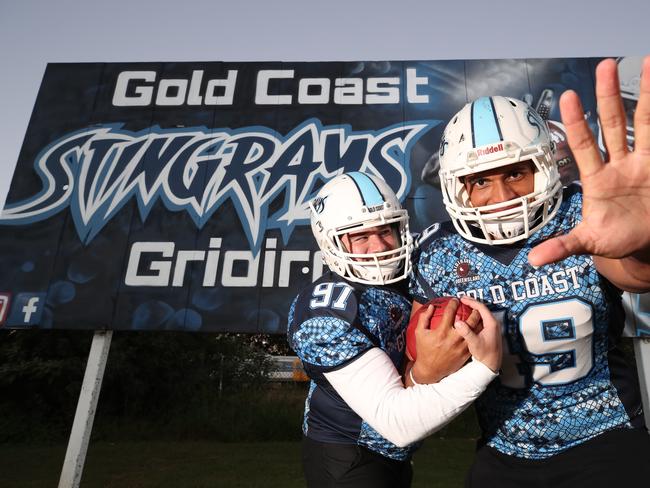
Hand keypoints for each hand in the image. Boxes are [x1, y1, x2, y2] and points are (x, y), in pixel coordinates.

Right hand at [410, 299, 472, 383]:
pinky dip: (476, 331)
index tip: (454, 300)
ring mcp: (461, 346)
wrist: (430, 370)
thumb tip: (432, 306)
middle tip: (470, 305)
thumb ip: (425, 318)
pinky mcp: (465, 353)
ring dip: (476, 320)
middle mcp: (453, 338)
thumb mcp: (420, 333)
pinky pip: (474, 339)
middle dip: (471, 309)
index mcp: (442, 332)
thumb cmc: (424, 351)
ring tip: (476, 313)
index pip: (450, 313)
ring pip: (473, 330)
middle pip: (467, 320)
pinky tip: (476, 327)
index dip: (453, 304)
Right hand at [453, 297, 501, 372]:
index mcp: (491, 323)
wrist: (491, 364)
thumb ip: (466, 333)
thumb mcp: (474, 343)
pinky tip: (467, 317)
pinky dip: (474, 315)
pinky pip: (481, 318)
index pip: (481, 307)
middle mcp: (493, 323)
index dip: (471, 302)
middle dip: (472, 303)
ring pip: (482, 313)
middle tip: (462, 300)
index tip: (462, 299)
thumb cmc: (485, 355)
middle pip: (482, 308)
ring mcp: (492, 327)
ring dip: (473, 308)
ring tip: (463, 306)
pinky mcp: (489, 331)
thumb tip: (458, 323)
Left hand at [529, 57, 649, 266]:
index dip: (575, 122)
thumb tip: (532, 261)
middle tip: (604, 65)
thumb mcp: (588, 242)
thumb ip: (564, 246)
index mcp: (597, 179)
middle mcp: (619, 164)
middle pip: (613, 123)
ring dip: (649, 95)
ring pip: (645, 123)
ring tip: (648, 63)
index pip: (583, 144)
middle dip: (608, 96)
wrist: (643, 244)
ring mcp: (644, 163)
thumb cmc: (613, 239)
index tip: (567, 96)